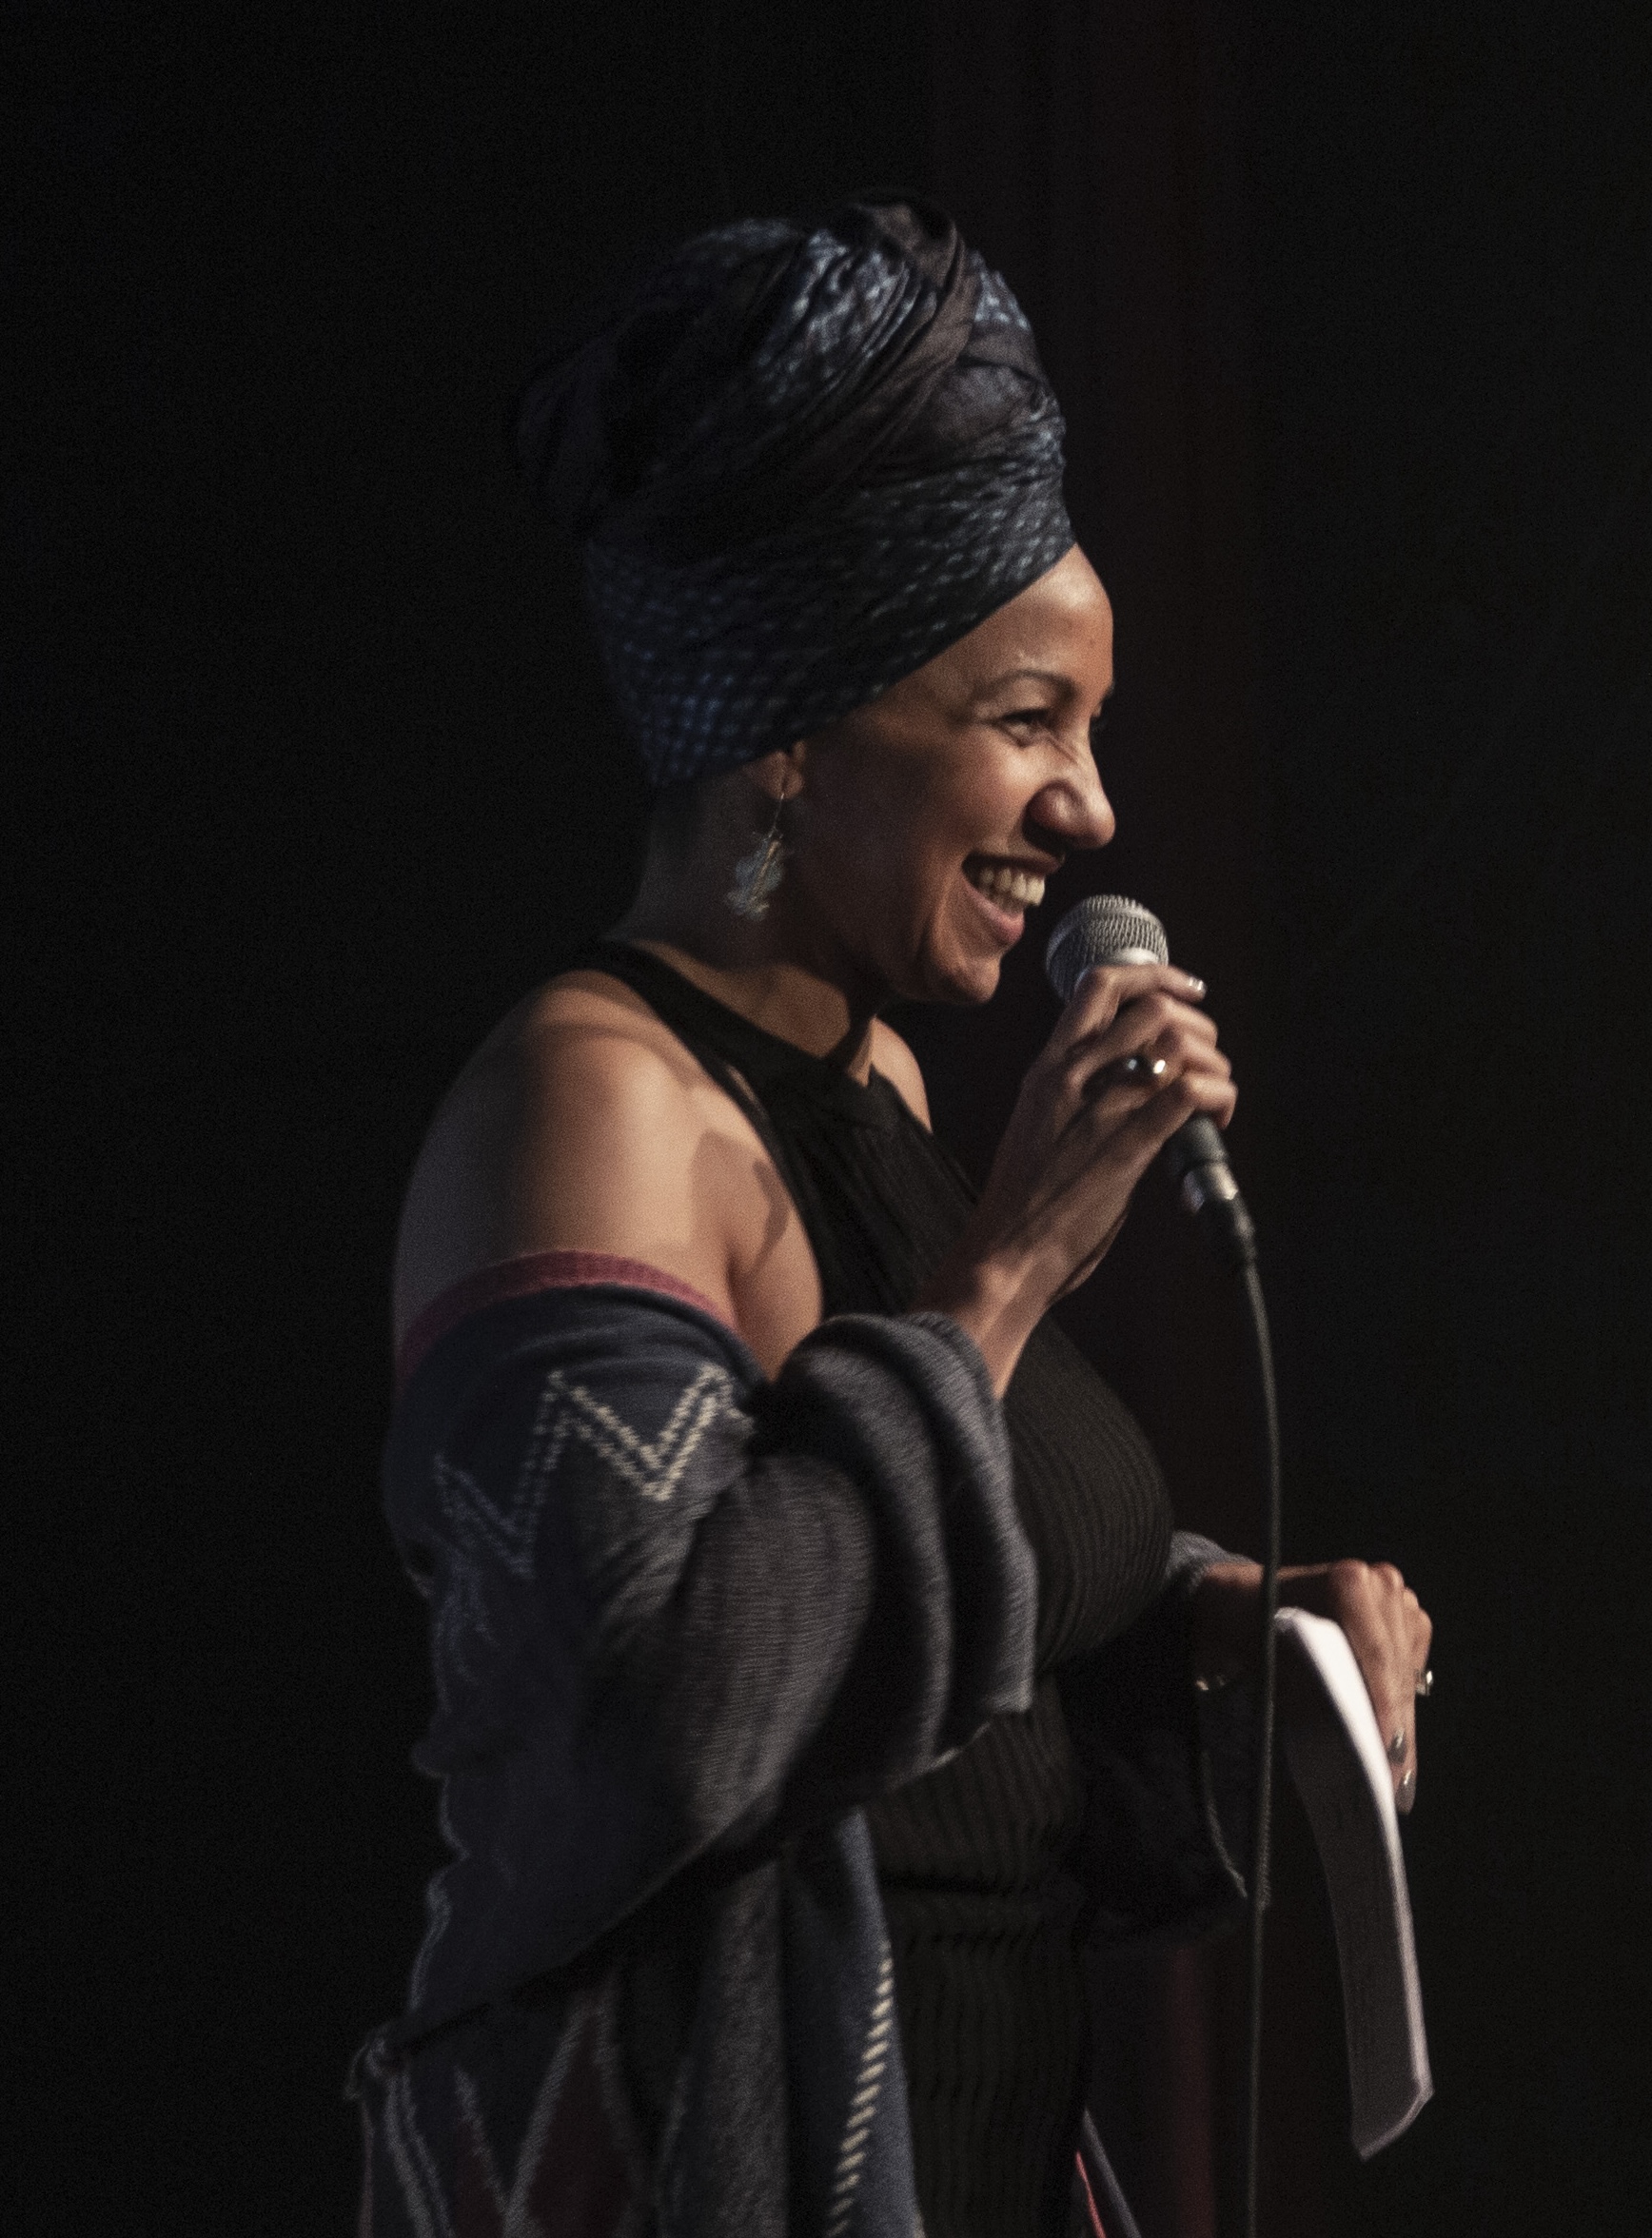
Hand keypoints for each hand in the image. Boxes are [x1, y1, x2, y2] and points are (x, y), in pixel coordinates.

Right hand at [916, 961, 1234, 1390]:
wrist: (1004, 1255)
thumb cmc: (1023, 1201)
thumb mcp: (1040, 1124)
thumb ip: (1080, 1094)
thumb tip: (1134, 1081)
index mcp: (1048, 1069)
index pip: (1100, 986)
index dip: (1155, 974)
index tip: (1187, 989)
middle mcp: (1071, 1078)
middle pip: (1151, 1007)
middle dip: (1198, 1025)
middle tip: (1208, 1060)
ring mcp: (1098, 1112)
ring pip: (1173, 1044)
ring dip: (1212, 1062)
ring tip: (1216, 1095)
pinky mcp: (1124, 1150)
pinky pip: (1184, 1097)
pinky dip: (1215, 1096)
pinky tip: (1218, 1117)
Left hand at [1191, 1559, 1434, 1811]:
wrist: (1247, 1599)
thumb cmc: (1256, 1631)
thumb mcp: (1275, 1666)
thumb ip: (1315, 1699)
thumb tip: (1355, 1744)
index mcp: (1346, 1584)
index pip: (1375, 1657)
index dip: (1384, 1709)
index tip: (1388, 1756)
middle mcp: (1378, 1582)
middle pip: (1394, 1669)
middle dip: (1396, 1726)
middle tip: (1397, 1783)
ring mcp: (1394, 1595)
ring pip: (1406, 1671)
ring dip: (1400, 1716)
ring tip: (1398, 1768)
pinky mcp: (1404, 1612)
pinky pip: (1411, 1663)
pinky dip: (1399, 1696)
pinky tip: (1393, 1728)